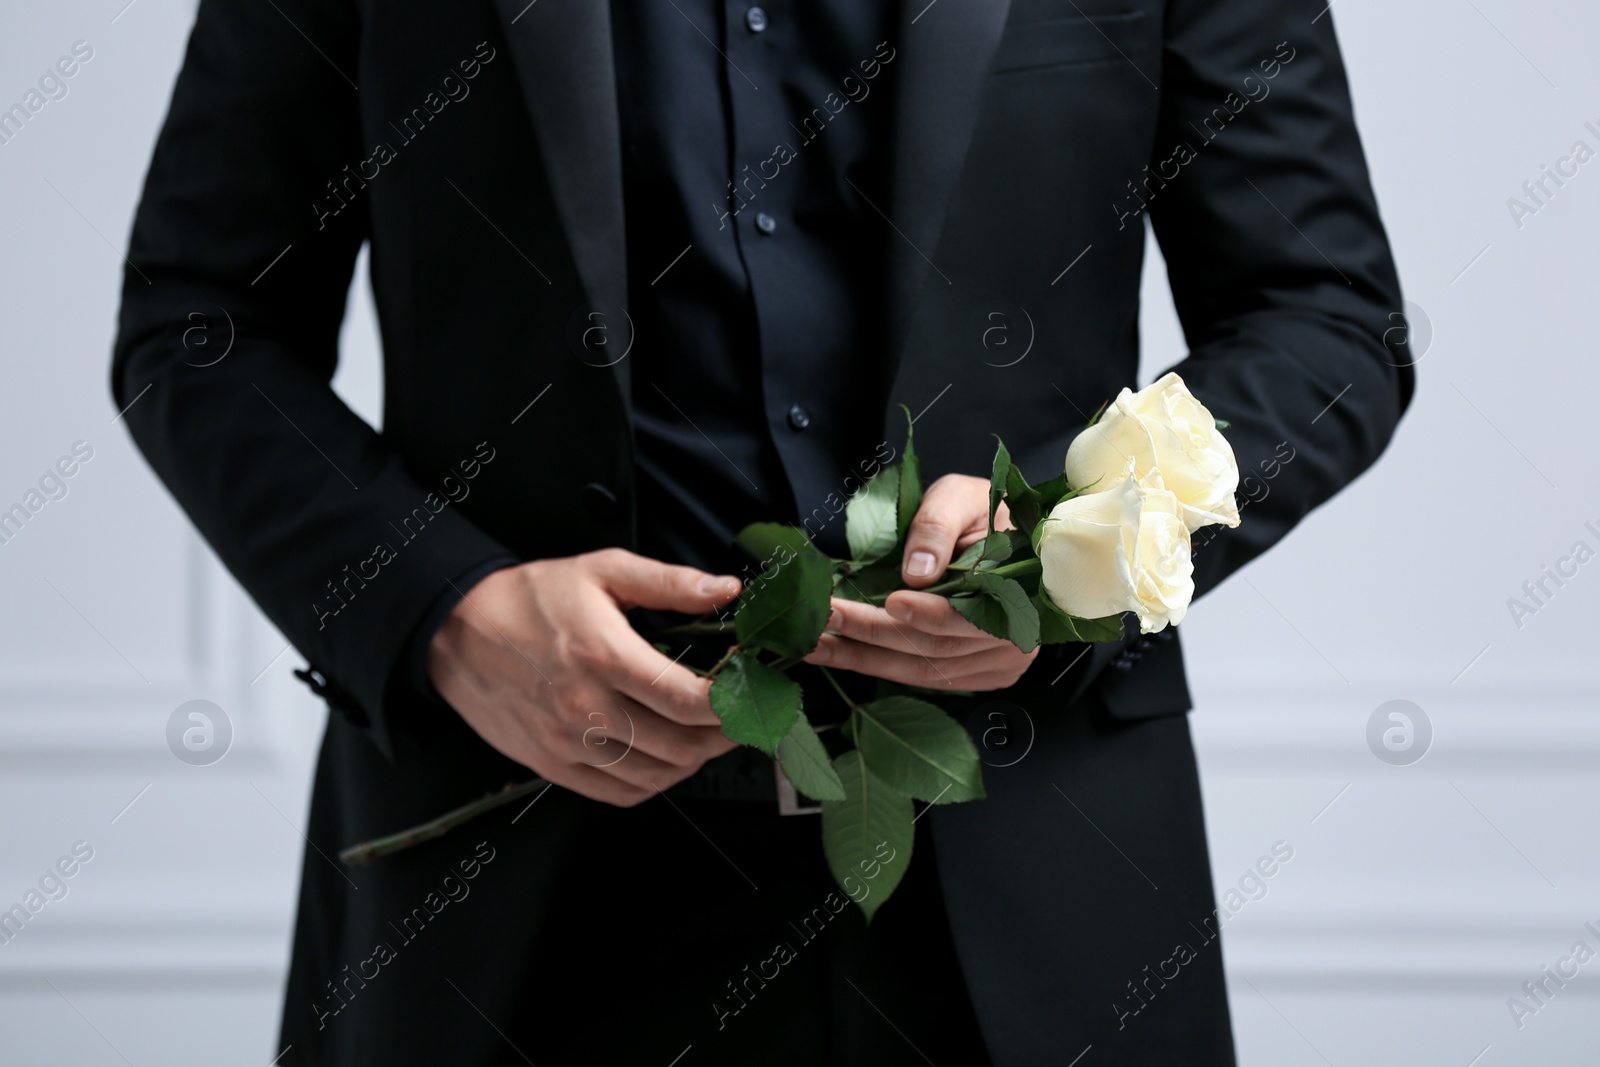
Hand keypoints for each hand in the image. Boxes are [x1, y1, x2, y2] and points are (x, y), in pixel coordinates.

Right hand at [428, 549, 741, 806]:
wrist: (457, 633)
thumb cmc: (528, 600)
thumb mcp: (602, 571)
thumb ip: (669, 583)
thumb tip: (722, 589)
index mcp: (604, 656)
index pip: (688, 699)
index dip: (731, 702)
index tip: (747, 690)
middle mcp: (587, 708)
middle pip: (680, 745)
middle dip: (723, 735)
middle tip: (738, 715)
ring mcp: (569, 744)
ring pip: (655, 776)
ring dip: (693, 761)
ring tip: (706, 736)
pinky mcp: (554, 766)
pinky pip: (620, 793)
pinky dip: (654, 782)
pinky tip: (665, 757)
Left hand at [805, 474, 1038, 689]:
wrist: (1002, 539)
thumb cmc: (979, 513)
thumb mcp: (960, 498)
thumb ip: (938, 527)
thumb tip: (917, 571)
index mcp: (1018, 592)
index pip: (971, 614)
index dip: (931, 613)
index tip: (890, 601)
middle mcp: (1012, 639)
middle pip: (935, 648)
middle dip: (873, 635)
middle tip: (824, 617)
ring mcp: (994, 664)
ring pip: (921, 670)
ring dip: (863, 659)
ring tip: (814, 643)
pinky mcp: (974, 676)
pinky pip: (920, 678)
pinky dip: (875, 666)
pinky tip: (839, 654)